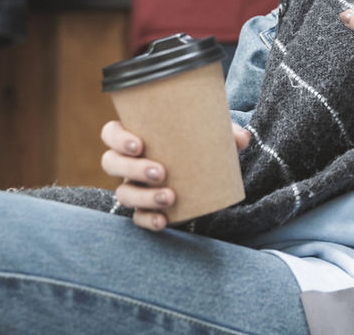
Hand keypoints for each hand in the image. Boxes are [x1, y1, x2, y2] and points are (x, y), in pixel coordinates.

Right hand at [100, 119, 250, 231]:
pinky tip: (163, 221)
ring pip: (123, 193)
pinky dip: (148, 220)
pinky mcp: (143, 207)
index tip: (139, 145)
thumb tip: (242, 139)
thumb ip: (226, 132)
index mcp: (135, 134)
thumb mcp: (209, 131)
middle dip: (132, 169)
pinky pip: (137, 217)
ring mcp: (132, 186)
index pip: (111, 133)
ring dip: (143, 196)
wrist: (201, 168)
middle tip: (161, 173)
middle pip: (112, 163)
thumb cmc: (196, 141)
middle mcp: (128, 161)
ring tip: (169, 197)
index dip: (118, 139)